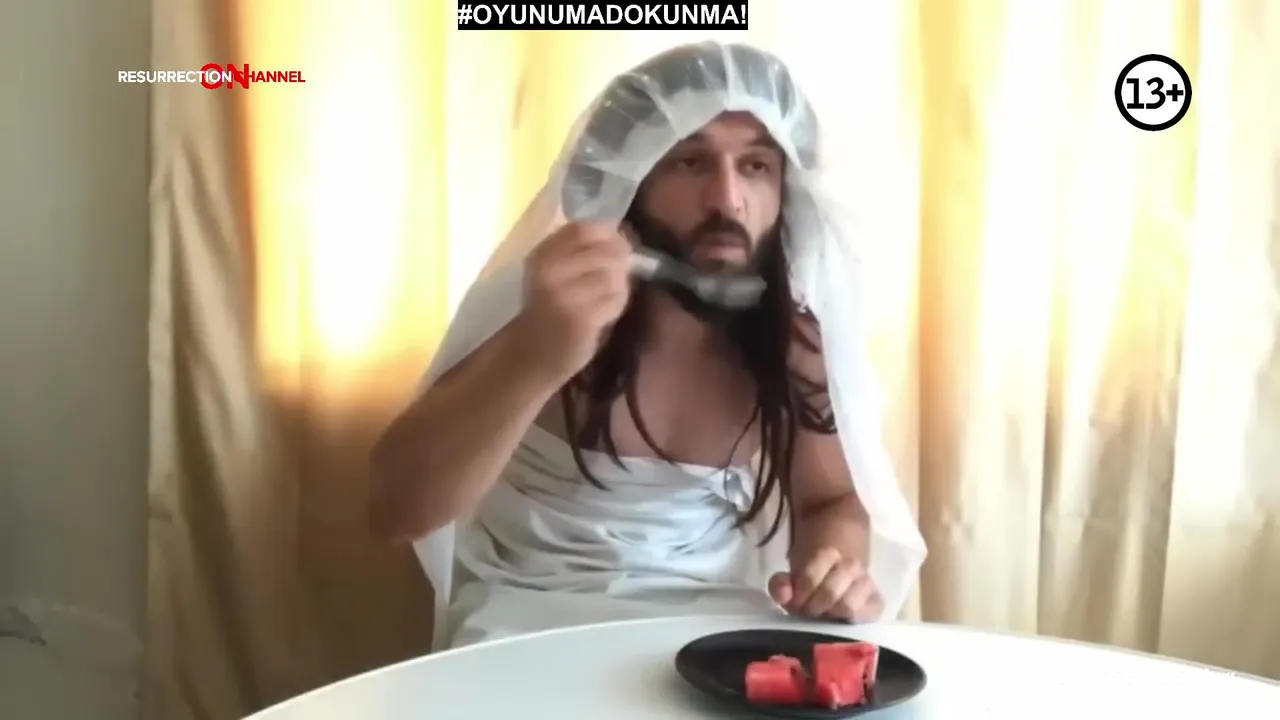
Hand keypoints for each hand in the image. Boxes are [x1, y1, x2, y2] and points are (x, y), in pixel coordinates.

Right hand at [515, 220, 632, 382]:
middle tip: (616, 277)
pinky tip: (604, 314)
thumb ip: (579, 249)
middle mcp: (551, 270)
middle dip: (620, 262)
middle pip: (608, 251)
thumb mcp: (552, 271)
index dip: (609, 234)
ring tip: (607, 297)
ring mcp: (566, 294)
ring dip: (619, 286)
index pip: (585, 228)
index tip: (614, 245)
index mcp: (542, 253)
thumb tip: (621, 233)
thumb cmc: (548, 310)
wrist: (533, 354)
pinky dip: (616, 305)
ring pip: (614, 275)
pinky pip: (615, 300)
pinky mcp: (581, 318)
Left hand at [768, 547, 882, 622]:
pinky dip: (852, 621)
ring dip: (832, 614)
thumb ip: (781, 584)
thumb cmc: (813, 576)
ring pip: (848, 606)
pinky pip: (867, 615)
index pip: (810, 578)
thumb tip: (784, 596)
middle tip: (808, 611)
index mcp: (828, 553)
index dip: (799, 595)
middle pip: (829, 594)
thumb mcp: (792, 575)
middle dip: (814, 607)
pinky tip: (841, 619)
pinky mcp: (877, 602)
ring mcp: (867, 582)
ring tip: (825, 614)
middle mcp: (852, 565)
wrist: (840, 567)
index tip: (795, 602)